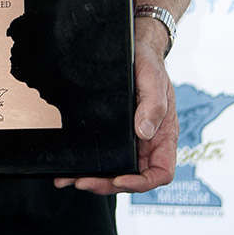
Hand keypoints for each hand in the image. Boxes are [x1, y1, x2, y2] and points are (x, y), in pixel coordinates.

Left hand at [54, 40, 178, 194]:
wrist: (137, 51)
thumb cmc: (151, 66)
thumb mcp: (155, 82)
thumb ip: (154, 106)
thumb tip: (143, 132)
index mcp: (163, 137)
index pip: (160, 172)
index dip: (141, 182)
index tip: (120, 177)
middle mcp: (147, 144)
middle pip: (132, 177)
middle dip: (107, 183)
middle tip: (83, 181)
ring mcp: (130, 141)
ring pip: (115, 169)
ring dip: (94, 178)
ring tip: (70, 179)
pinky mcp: (114, 134)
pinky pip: (104, 154)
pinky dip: (88, 164)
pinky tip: (70, 168)